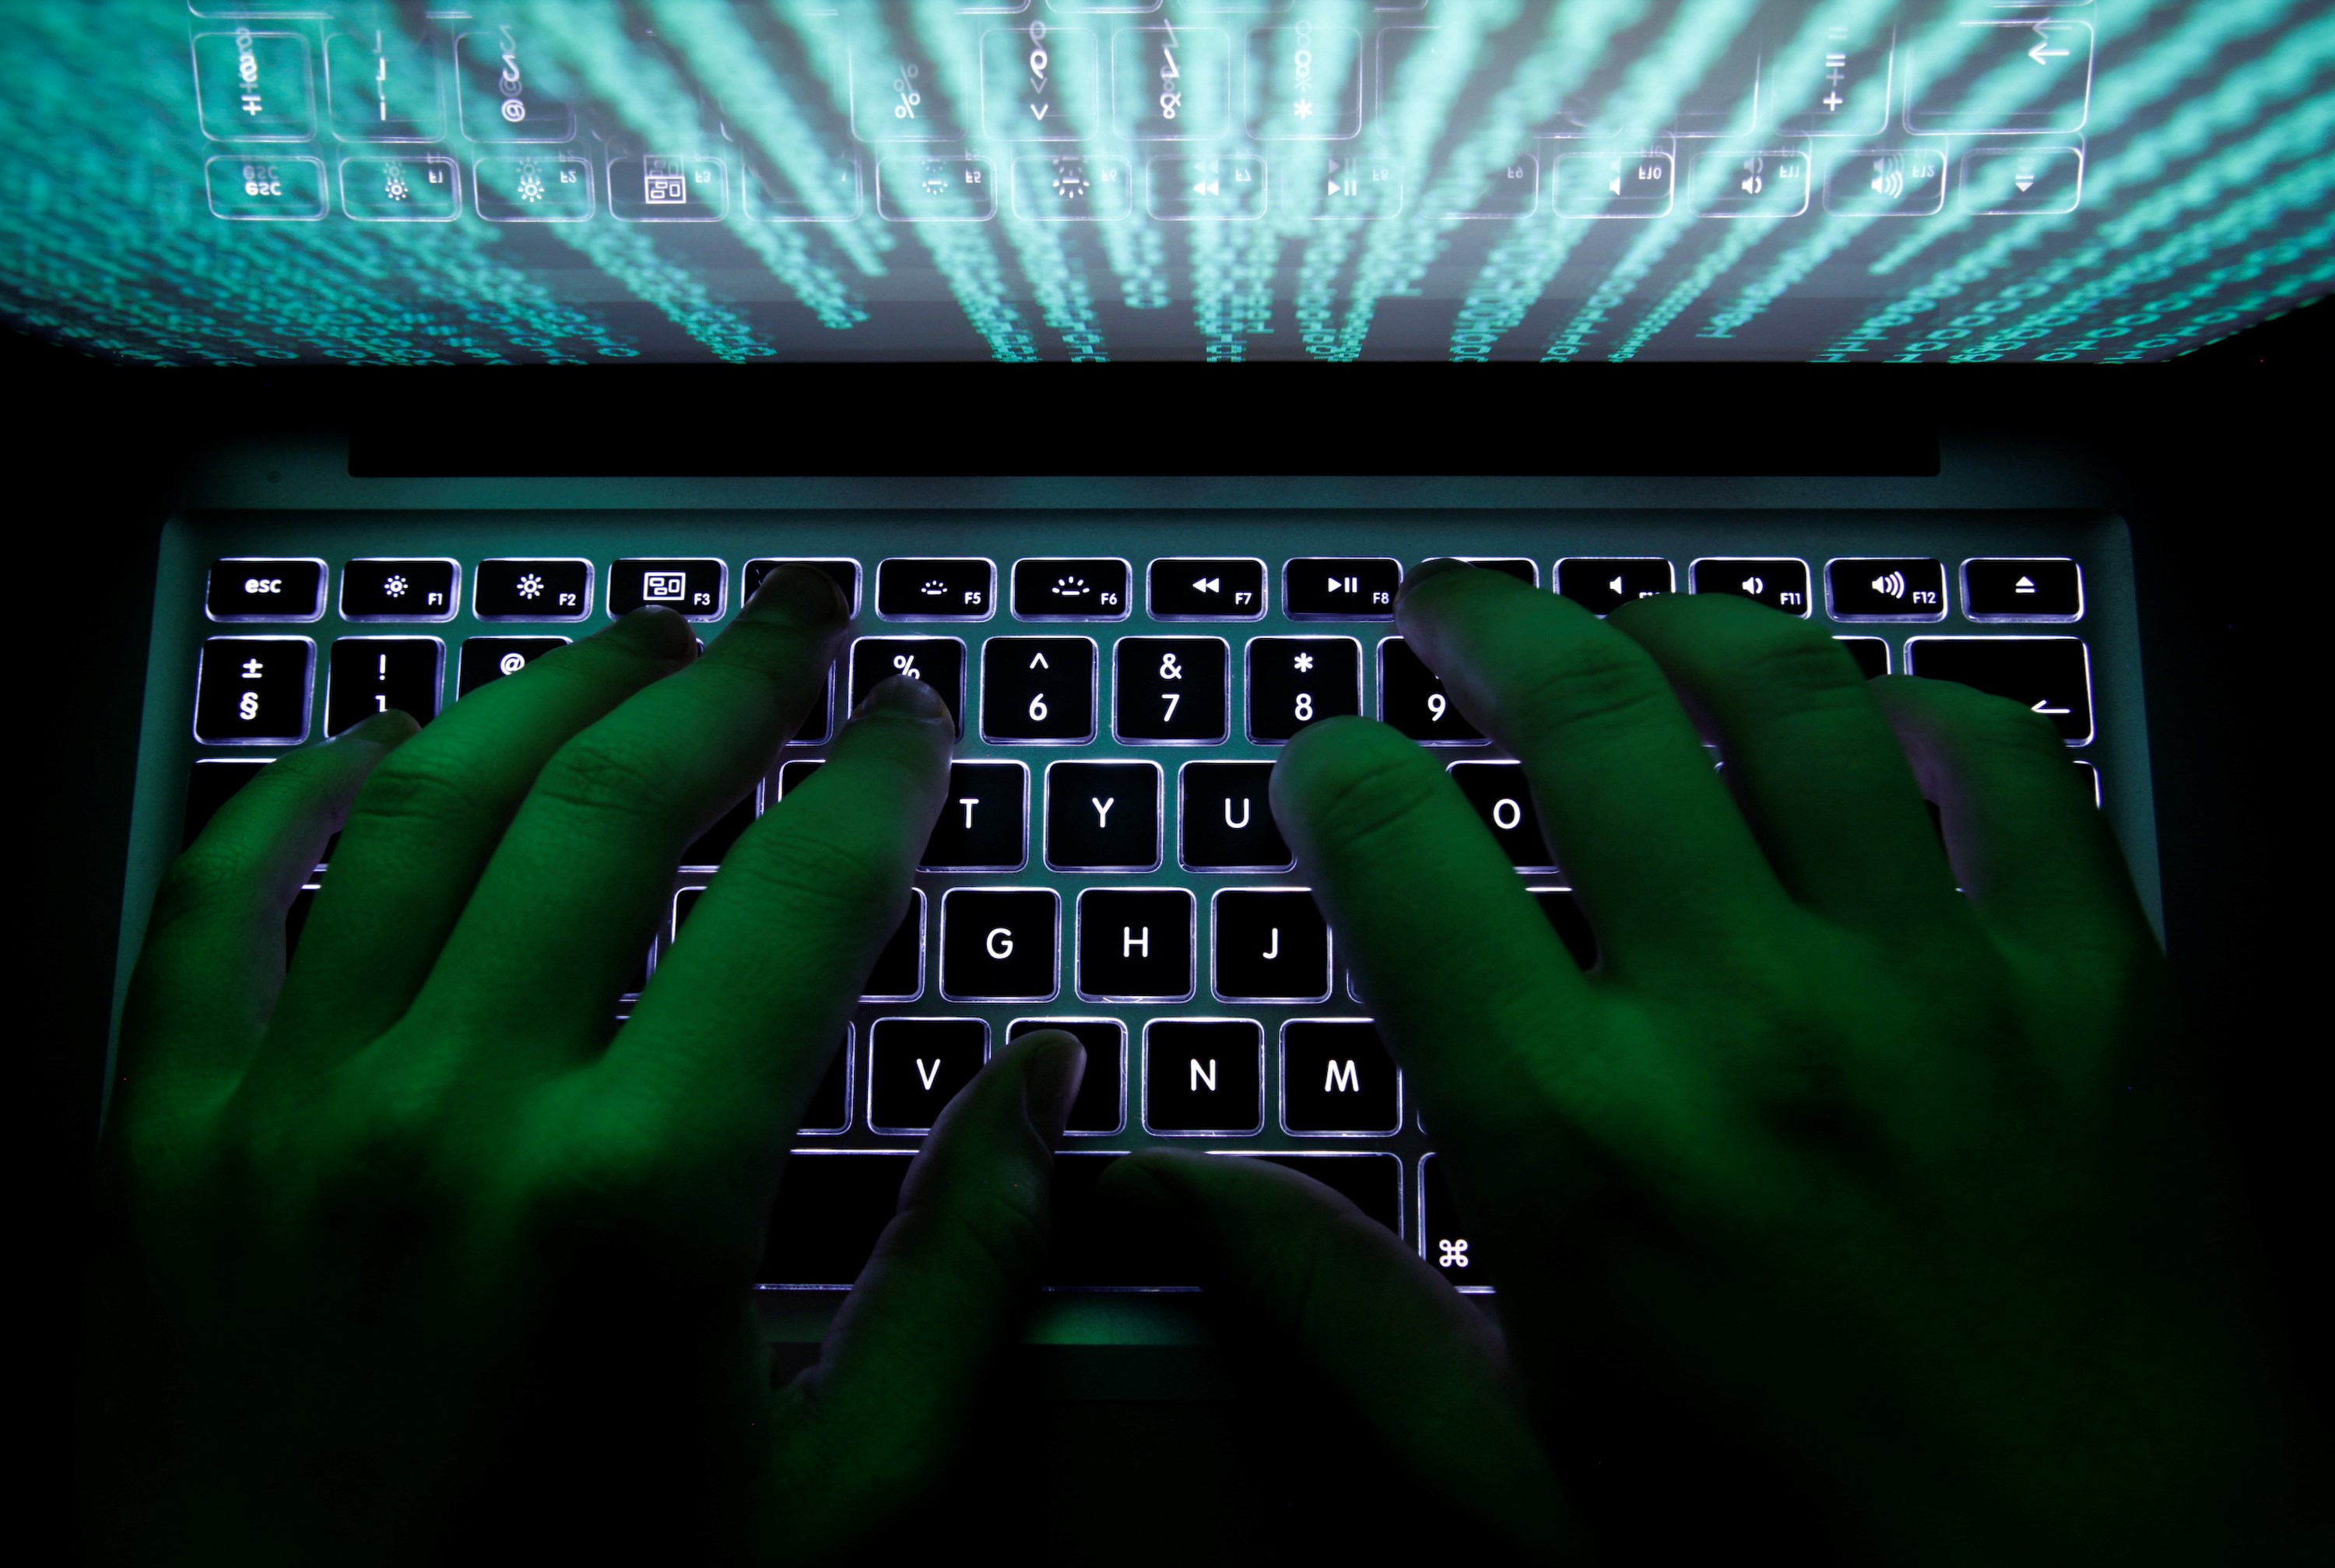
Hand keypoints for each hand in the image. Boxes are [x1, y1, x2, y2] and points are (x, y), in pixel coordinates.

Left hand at [81, 568, 1085, 1563]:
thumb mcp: (838, 1499)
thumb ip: (964, 1273)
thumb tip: (1042, 1084)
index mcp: (640, 1201)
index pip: (801, 902)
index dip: (880, 782)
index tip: (915, 724)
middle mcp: (455, 1119)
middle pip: (615, 802)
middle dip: (732, 678)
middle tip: (797, 614)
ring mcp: (290, 1118)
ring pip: (423, 807)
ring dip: (544, 689)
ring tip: (633, 633)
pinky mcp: (167, 1150)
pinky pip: (210, 906)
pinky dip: (292, 795)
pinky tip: (373, 742)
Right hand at [1111, 564, 2317, 1560]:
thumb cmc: (1787, 1562)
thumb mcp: (1511, 1475)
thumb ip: (1331, 1305)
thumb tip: (1167, 1182)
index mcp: (1576, 1139)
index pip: (1398, 848)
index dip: (1335, 772)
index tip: (1328, 765)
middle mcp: (1747, 1022)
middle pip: (1586, 711)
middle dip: (1488, 625)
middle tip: (1452, 610)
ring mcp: (1935, 987)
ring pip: (1791, 695)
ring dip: (1687, 624)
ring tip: (1638, 623)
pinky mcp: (2096, 991)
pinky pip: (2005, 765)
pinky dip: (1922, 706)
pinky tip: (1868, 719)